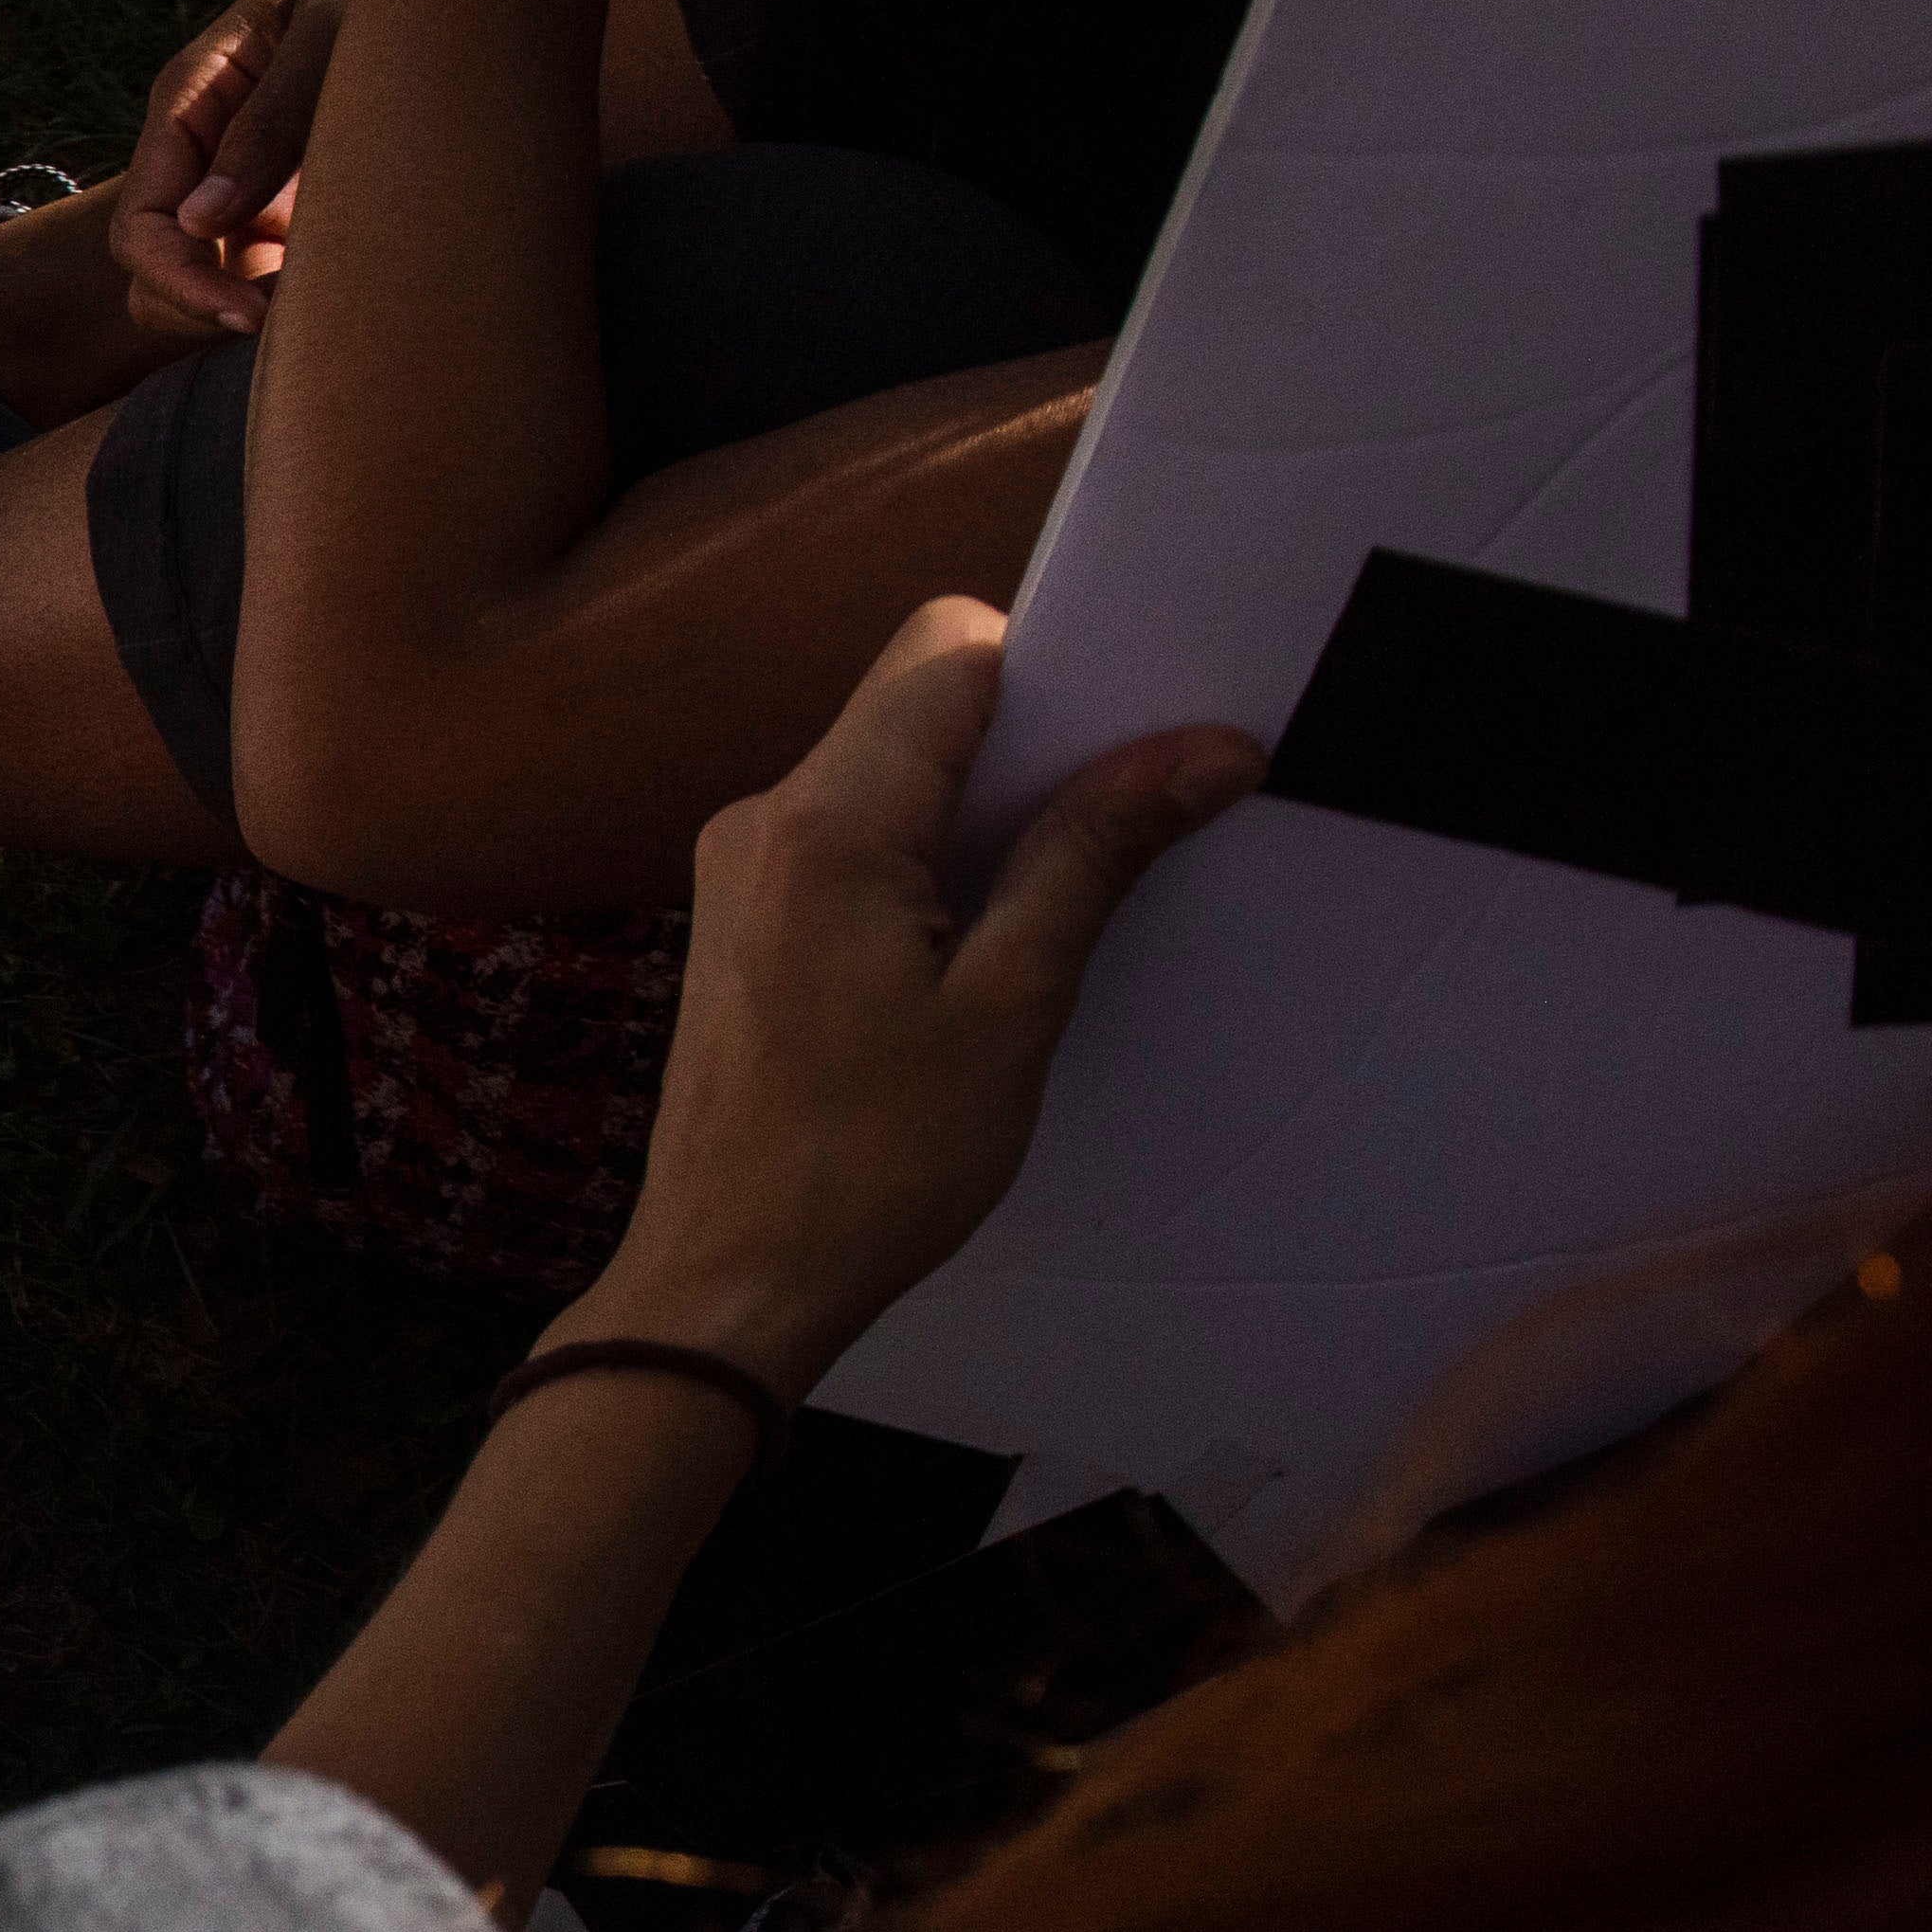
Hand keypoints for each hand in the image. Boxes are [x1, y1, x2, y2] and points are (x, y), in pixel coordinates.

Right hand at [108, 0, 367, 342]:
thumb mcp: (331, 31)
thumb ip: (274, 119)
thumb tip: (199, 223)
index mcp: (189, 102)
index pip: (142, 225)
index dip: (180, 281)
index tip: (253, 315)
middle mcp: (201, 152)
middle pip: (156, 270)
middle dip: (206, 308)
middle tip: (295, 322)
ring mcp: (241, 181)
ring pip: (204, 283)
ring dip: (247, 309)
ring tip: (329, 301)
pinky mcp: (287, 201)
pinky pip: (262, 273)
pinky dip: (290, 297)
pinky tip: (349, 284)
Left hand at [575, 599, 1259, 1396]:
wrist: (729, 1280)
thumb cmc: (865, 1168)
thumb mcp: (1012, 1004)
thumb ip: (1093, 855)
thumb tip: (1202, 750)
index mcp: (822, 823)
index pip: (950, 652)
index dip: (1061, 672)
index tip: (1145, 735)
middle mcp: (762, 819)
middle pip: (922, 703)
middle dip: (1036, 744)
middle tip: (1131, 823)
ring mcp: (742, 866)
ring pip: (893, 770)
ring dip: (989, 810)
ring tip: (1062, 900)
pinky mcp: (746, 914)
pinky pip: (856, 835)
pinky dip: (935, 857)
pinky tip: (988, 939)